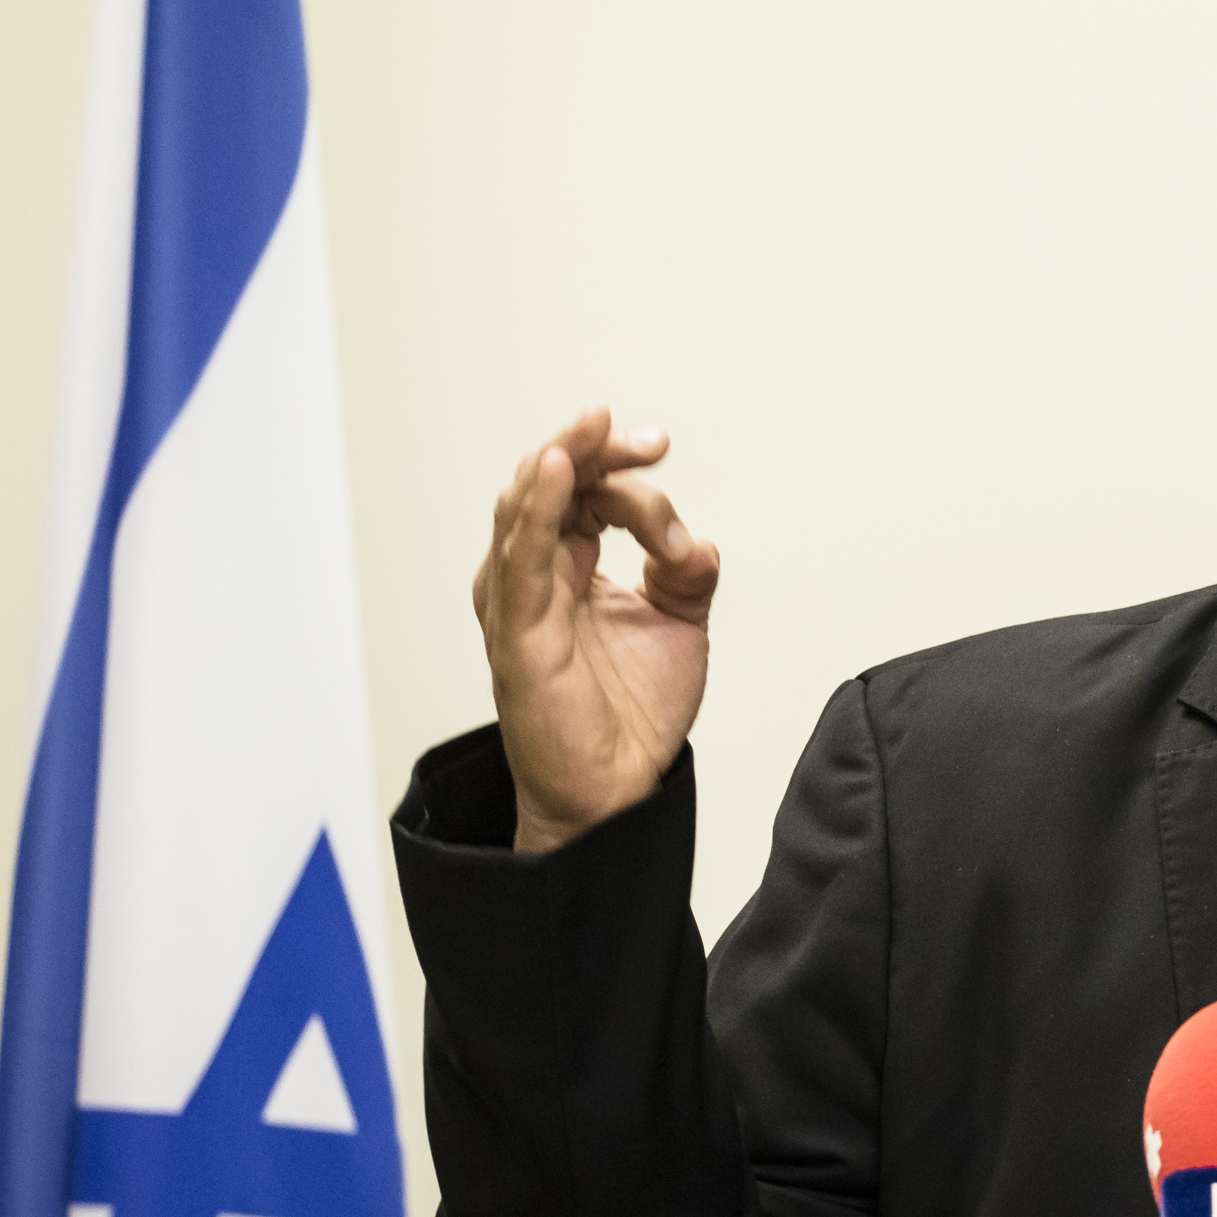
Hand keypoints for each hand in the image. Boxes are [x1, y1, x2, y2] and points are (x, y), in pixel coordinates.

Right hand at [473, 407, 722, 853]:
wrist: (617, 787)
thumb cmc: (630, 713)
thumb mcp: (678, 624)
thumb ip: (687, 574)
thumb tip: (698, 544)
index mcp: (568, 567)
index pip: (585, 491)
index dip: (624, 467)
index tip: (662, 452)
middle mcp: (536, 576)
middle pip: (550, 486)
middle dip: (595, 450)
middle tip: (645, 440)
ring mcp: (520, 600)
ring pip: (526, 509)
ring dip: (562, 461)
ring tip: (593, 429)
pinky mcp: (518, 632)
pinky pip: (521, 559)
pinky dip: (538, 511)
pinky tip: (559, 473)